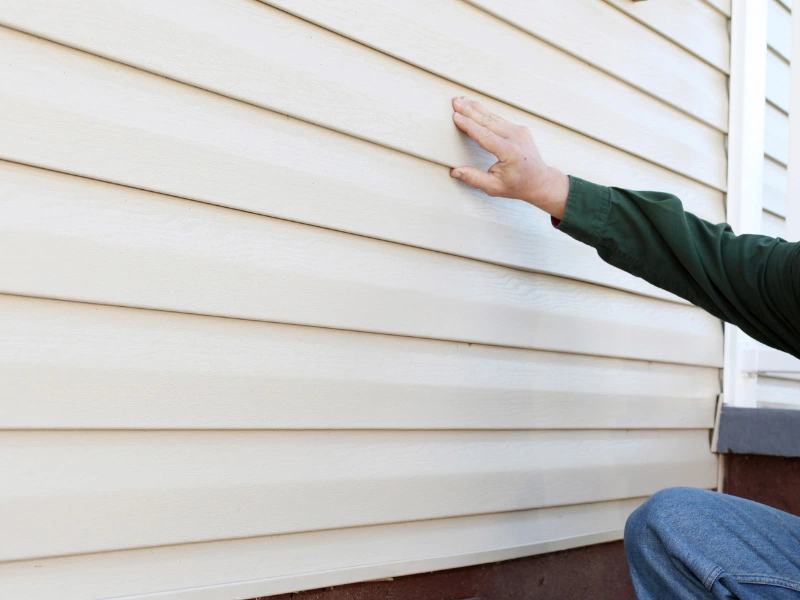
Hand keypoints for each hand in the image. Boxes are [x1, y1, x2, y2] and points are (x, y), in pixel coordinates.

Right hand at [451, 97, 568, 219]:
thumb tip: (455, 171)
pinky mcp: (520, 129)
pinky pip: (500, 119)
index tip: (456, 116)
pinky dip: (486, 113)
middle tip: (455, 101)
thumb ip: (474, 179)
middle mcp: (516, 138)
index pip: (484, 134)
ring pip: (494, 117)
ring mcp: (520, 131)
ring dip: (477, 108)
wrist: (540, 181)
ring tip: (462, 100)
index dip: (468, 125)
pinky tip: (476, 108)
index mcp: (510, 152)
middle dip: (469, 110)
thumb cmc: (517, 186)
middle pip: (488, 120)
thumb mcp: (494, 187)